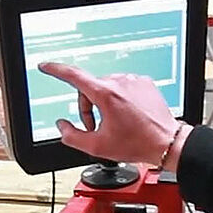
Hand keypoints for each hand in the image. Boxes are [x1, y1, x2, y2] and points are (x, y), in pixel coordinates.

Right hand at [38, 62, 191, 169]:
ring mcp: (133, 80)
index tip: (46, 66)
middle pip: (89, 88)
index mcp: (106, 94)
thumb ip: (72, 136)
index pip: (73, 76)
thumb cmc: (137, 144)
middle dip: (88, 107)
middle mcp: (120, 82)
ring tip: (114, 123)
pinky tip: (127, 115)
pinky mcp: (144, 82)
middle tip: (96, 128)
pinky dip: (120, 99)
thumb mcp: (97, 146)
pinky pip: (123, 87)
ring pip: (106, 88)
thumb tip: (62, 126)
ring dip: (104, 103)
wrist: (166, 142)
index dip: (56, 70)